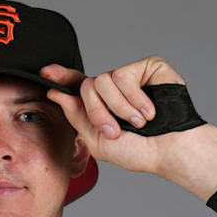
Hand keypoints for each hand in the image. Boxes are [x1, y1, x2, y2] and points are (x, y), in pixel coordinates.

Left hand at [42, 56, 216, 199]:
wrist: (170, 149)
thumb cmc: (141, 150)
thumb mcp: (98, 140)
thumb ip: (76, 116)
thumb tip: (57, 94)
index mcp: (101, 104)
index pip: (78, 86)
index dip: (62, 77)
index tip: (46, 72)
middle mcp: (114, 88)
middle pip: (87, 86)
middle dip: (97, 112)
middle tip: (115, 130)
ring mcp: (131, 76)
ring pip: (103, 80)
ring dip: (118, 108)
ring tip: (137, 122)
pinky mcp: (147, 67)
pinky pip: (123, 76)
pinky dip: (134, 98)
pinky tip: (148, 111)